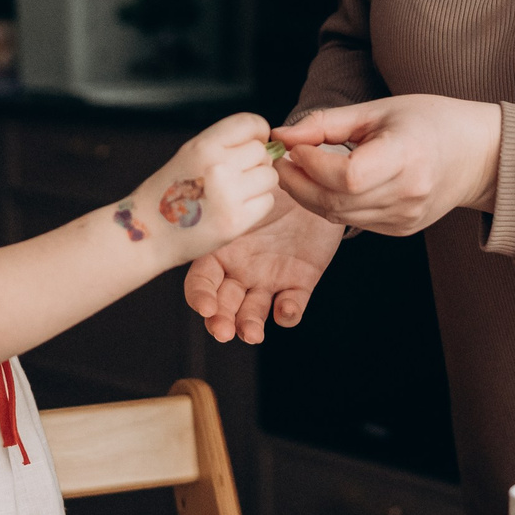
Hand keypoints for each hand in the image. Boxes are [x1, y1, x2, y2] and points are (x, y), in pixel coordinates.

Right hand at [116, 113, 279, 265]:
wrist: (147, 232)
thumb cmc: (167, 193)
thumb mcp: (189, 154)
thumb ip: (223, 145)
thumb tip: (265, 141)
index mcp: (204, 145)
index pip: (251, 123)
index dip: (258, 134)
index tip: (252, 145)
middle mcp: (218, 165)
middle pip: (262, 152)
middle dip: (255, 164)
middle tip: (237, 178)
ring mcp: (229, 194)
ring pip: (270, 177)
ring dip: (259, 186)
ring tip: (236, 194)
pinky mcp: (236, 220)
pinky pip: (267, 202)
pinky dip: (257, 207)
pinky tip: (236, 210)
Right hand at [186, 190, 345, 343]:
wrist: (314, 186)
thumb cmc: (275, 181)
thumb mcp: (250, 184)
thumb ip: (232, 192)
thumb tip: (207, 186)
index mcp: (222, 248)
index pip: (202, 279)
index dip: (200, 296)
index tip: (205, 307)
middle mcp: (241, 270)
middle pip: (223, 304)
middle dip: (220, 321)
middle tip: (223, 331)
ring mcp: (268, 279)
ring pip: (252, 312)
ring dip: (249, 326)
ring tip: (252, 334)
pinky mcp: (299, 282)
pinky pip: (292, 304)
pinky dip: (288, 313)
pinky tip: (285, 309)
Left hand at [272, 95, 504, 236]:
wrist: (477, 154)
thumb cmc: (430, 121)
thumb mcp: (379, 110)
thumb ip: (327, 124)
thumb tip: (282, 135)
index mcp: (407, 157)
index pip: (347, 175)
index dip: (312, 164)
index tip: (294, 146)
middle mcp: (408, 194)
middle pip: (335, 202)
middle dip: (298, 183)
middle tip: (282, 161)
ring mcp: (405, 217)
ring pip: (338, 217)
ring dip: (309, 196)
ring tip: (299, 170)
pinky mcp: (401, 230)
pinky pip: (354, 222)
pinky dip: (332, 205)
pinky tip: (327, 184)